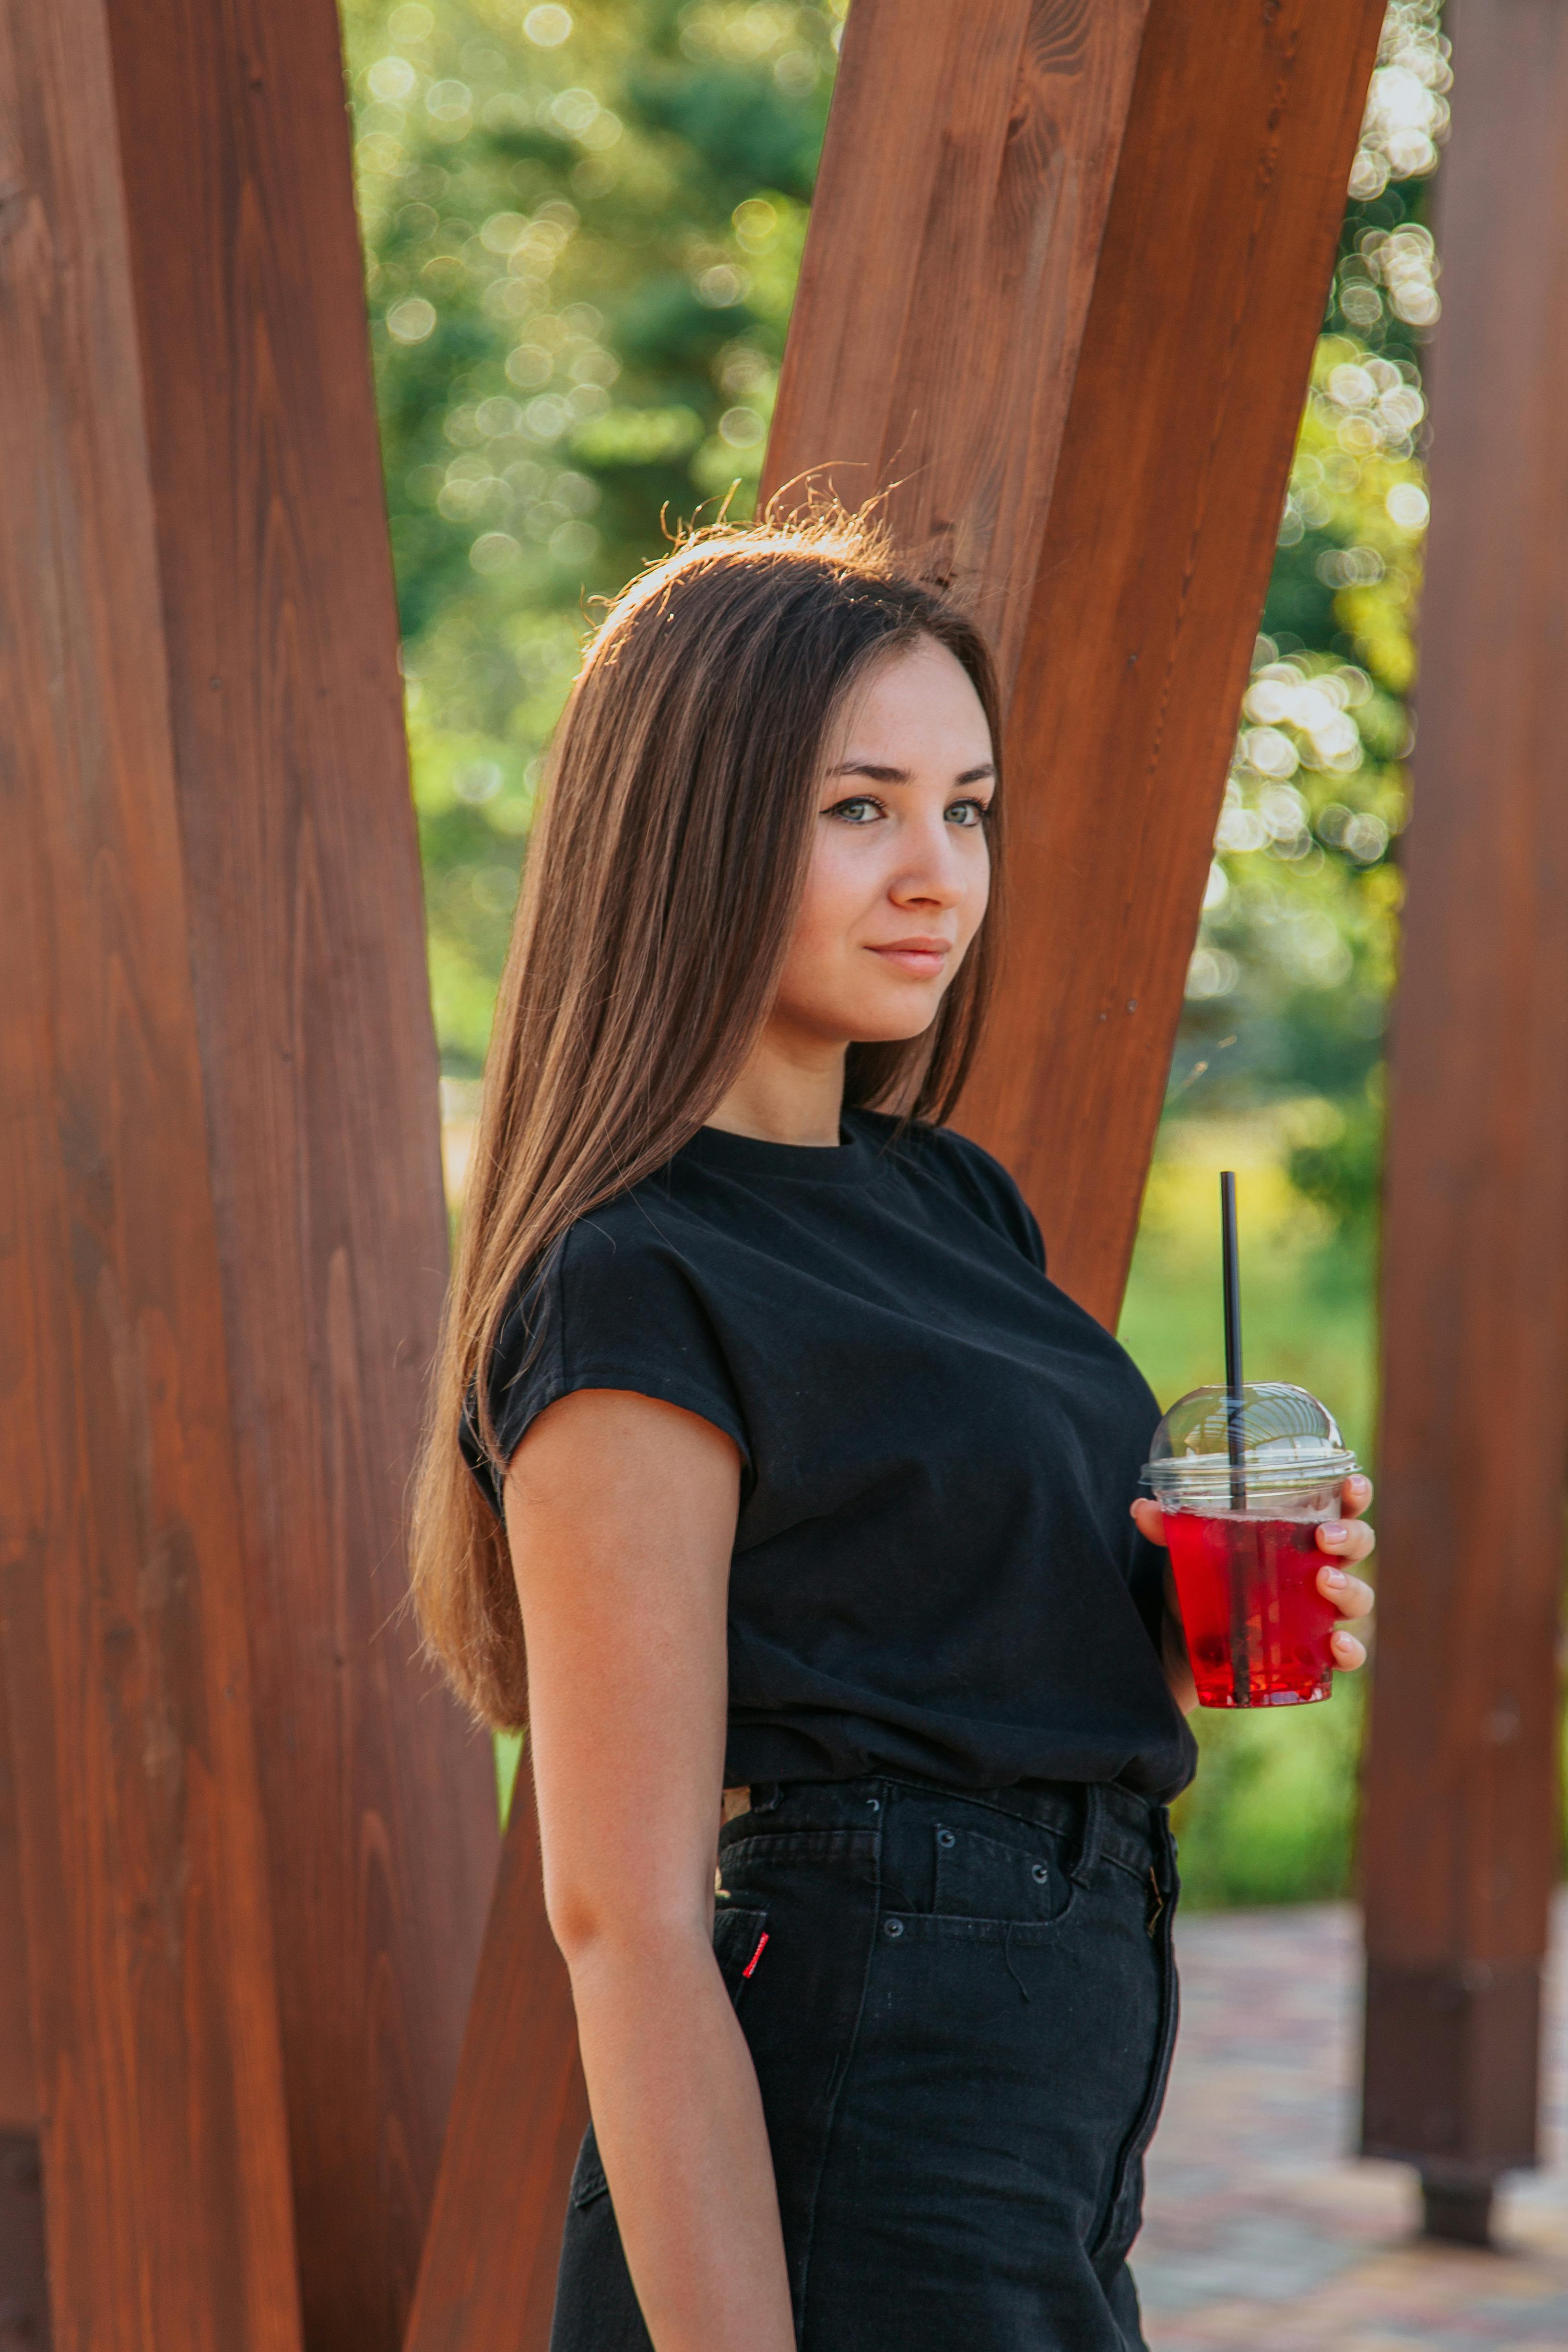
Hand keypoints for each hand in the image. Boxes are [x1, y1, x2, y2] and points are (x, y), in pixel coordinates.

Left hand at [1130, 1474, 1376, 1707]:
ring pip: (1359, 1596)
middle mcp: (1319, 1567)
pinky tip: (1336, 1645)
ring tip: (1325, 1582)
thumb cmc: (1202, 1580)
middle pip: (1358, 1545)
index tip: (1351, 1484)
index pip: (1338, 1507)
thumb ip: (1169, 1529)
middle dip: (1350, 1537)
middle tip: (1323, 1537)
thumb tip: (1141, 1509)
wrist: (1186, 1642)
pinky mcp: (1313, 1651)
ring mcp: (1320, 1610)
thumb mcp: (1187, 1552)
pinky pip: (1347, 1652)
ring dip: (1349, 1589)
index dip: (1354, 1494)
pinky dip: (1350, 1650)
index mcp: (1298, 1533)